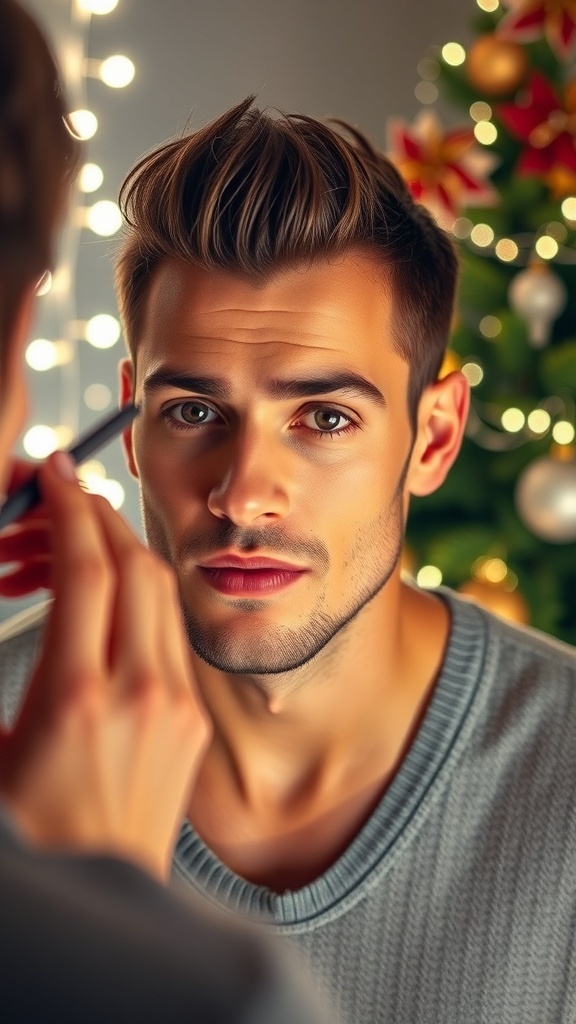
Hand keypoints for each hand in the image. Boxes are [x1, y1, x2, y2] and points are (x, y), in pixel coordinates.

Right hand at [0, 452, 209, 880]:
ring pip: (160, 592)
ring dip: (121, 553)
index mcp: (75, 700)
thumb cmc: (34, 837)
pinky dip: (139, 598)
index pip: (87, 570)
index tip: (54, 475)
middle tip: (62, 498)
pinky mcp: (191, 717)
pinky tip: (104, 603)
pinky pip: (169, 631)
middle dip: (99, 515)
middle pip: (135, 565)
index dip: (69, 510)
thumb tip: (5, 595)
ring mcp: (174, 705)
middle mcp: (137, 694)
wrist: (100, 900)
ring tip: (74, 550)